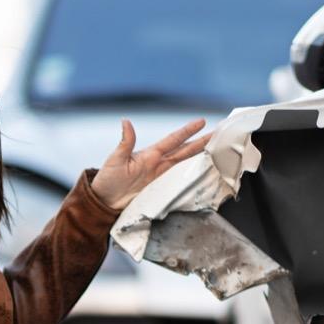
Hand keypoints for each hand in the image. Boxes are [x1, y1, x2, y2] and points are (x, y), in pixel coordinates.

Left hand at [89, 118, 209, 211]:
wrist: (105, 201)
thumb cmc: (107, 179)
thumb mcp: (115, 160)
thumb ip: (125, 142)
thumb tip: (126, 122)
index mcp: (150, 155)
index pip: (173, 140)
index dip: (187, 131)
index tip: (201, 121)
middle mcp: (158, 164)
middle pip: (185, 150)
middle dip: (202, 141)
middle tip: (219, 133)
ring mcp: (161, 176)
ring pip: (185, 163)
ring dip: (200, 156)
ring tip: (216, 149)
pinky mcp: (160, 189)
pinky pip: (180, 180)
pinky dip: (192, 175)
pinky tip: (202, 172)